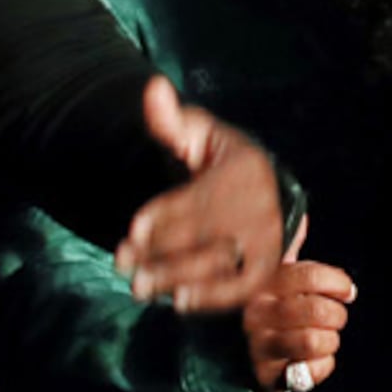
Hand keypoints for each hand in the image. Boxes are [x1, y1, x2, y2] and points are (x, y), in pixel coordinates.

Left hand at [116, 80, 291, 308]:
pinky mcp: (269, 267)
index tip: (132, 230)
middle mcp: (263, 205)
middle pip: (209, 234)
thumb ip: (169, 119)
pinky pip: (242, 288)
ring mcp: (269, 239)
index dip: (165, 214)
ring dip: (179, 278)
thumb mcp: (196, 134)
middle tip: (123, 267)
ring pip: (221, 264)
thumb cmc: (218, 162)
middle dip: (163, 253)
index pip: (202, 195)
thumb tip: (151, 90)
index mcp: (245, 168)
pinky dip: (212, 298)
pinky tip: (179, 302)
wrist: (263, 191)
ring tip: (141, 288)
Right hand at [243, 234, 356, 391]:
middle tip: (335, 318)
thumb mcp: (277, 276)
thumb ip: (289, 249)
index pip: (309, 276)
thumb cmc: (273, 308)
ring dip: (330, 340)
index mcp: (263, 282)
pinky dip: (322, 366)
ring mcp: (258, 344)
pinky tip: (315, 360)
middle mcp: (255, 313)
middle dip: (336, 315)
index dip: (337, 283)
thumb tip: (301, 218)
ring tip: (326, 338)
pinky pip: (308, 371)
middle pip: (316, 311)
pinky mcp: (264, 374)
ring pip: (313, 341)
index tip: (347, 291)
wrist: (244, 354)